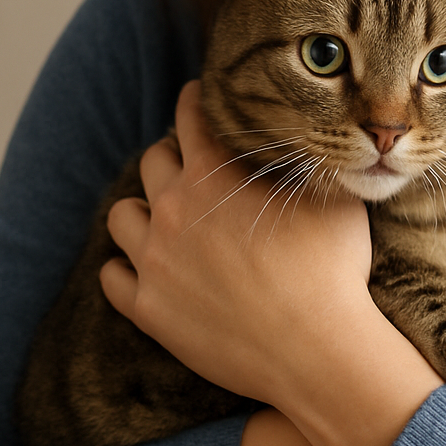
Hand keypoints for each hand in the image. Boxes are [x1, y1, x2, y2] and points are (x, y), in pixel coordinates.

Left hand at [101, 81, 442, 445]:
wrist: (314, 349)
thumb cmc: (332, 269)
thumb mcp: (334, 198)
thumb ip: (310, 163)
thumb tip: (314, 141)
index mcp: (214, 175)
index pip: (192, 118)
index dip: (194, 100)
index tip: (197, 96)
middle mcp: (174, 210)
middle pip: (152, 162)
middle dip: (171, 157)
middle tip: (192, 168)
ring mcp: (154, 261)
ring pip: (121, 217)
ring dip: (141, 211)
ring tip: (164, 220)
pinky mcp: (147, 309)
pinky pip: (112, 277)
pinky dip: (124, 268)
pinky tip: (146, 269)